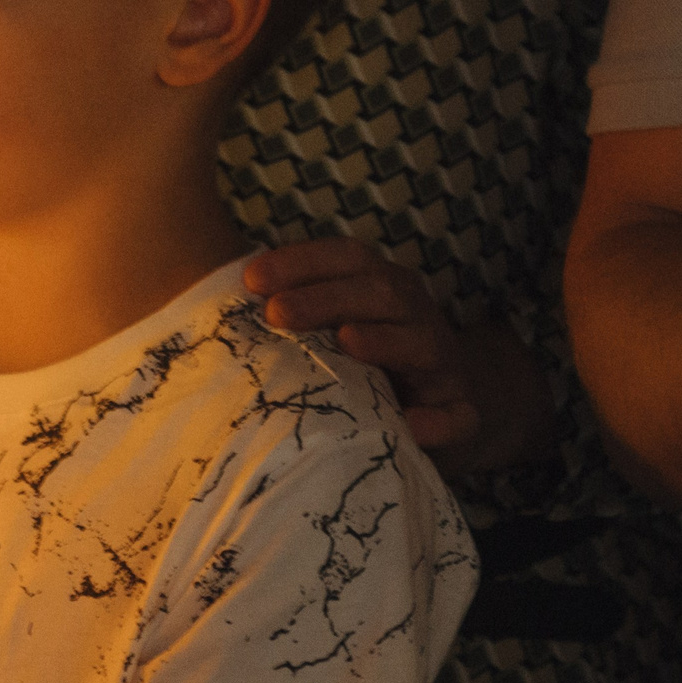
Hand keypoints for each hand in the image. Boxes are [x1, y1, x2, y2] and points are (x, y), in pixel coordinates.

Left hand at [245, 237, 550, 475]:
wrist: (446, 405)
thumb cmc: (370, 362)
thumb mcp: (337, 326)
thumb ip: (296, 311)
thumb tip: (219, 310)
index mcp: (381, 286)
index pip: (347, 257)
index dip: (301, 261)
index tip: (250, 279)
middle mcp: (415, 314)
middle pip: (381, 292)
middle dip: (327, 298)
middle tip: (276, 313)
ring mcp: (443, 362)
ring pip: (423, 342)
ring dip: (384, 341)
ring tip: (347, 344)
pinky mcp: (463, 411)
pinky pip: (459, 415)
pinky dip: (440, 421)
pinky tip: (412, 425)